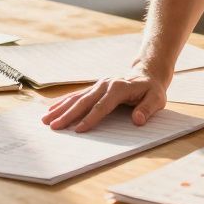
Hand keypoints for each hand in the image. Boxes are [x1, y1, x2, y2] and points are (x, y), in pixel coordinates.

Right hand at [41, 68, 168, 132]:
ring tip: (46, 119)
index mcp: (119, 88)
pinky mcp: (94, 88)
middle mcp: (105, 84)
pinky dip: (63, 102)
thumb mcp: (157, 99)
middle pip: (84, 101)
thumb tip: (138, 120)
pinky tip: (52, 109)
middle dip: (68, 115)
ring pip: (77, 97)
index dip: (91, 118)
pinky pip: (77, 95)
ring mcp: (98, 85)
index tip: (79, 130)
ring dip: (61, 108)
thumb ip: (147, 109)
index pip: (103, 106)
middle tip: (54, 126)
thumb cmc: (151, 90)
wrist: (147, 74)